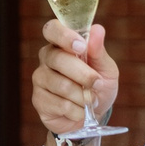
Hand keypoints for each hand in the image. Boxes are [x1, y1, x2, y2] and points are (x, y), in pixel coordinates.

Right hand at [32, 19, 119, 136]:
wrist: (92, 116)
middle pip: (58, 59)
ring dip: (83, 96)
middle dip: (83, 74)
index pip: (52, 30)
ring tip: (91, 100)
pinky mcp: (38, 100)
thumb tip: (98, 29)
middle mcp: (46, 58)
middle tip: (97, 84)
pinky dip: (77, 110)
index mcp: (61, 44)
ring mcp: (40, 79)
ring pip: (60, 85)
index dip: (64, 36)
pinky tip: (79, 110)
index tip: (81, 47)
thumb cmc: (98, 87)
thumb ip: (99, 51)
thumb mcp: (106, 69)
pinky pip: (60, 104)